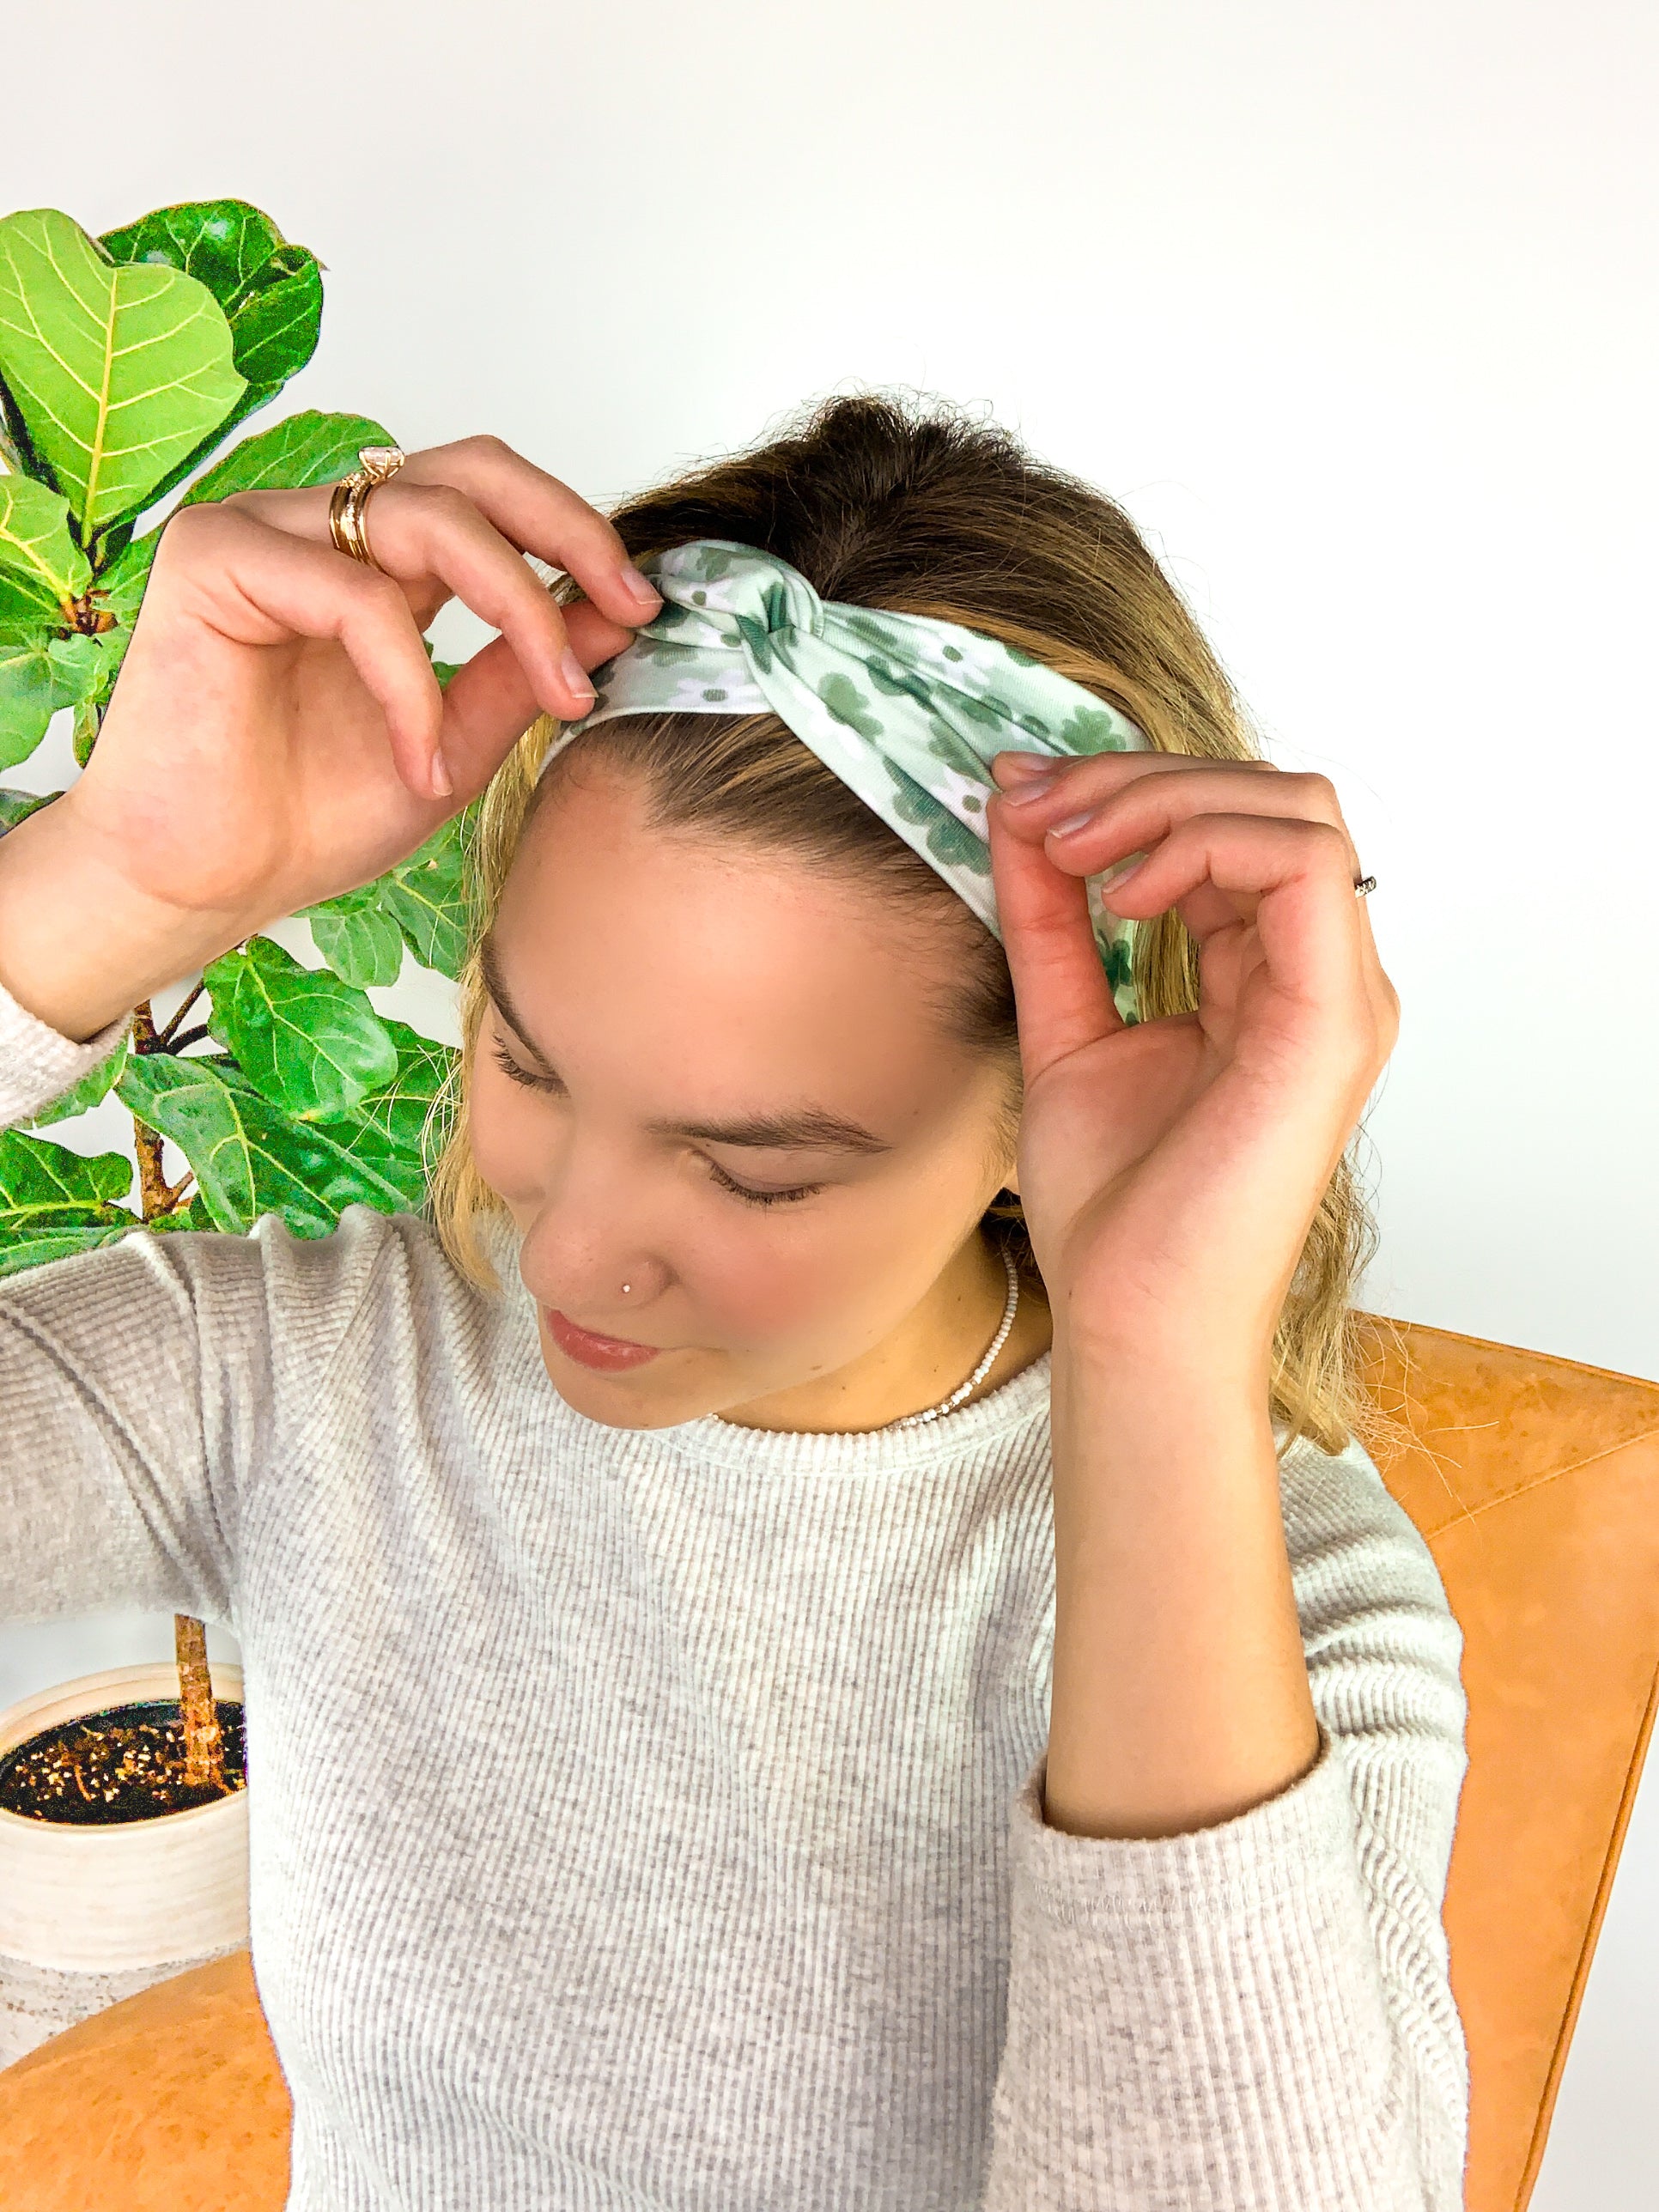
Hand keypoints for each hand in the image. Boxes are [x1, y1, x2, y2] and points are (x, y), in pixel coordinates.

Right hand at [59, 434, 659, 929]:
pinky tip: (420, 764)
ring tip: (557, 699)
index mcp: (376, 563)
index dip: (575, 535)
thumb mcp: (455, 744)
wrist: (202, 886)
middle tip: (627, 605)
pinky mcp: (212, 559)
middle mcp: (319, 530)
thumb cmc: (305, 820)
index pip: (491, 496)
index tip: (644, 607)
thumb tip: (614, 615)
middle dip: (568, 532)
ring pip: (428, 518)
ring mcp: (262, 531)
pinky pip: (357, 596)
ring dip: (517, 609)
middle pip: (470, 469)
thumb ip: (521, 675)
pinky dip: (411, 683)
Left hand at [986, 749, 1398, 1369]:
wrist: (1133, 1316)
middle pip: (1265, 796)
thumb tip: (1013, 807)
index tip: (1019, 803)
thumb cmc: (1115, 1206)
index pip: (1227, 828)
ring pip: (1292, 808)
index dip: (1125, 792)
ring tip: (1071, 846)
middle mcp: (1318, 975)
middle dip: (1139, 778)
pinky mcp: (1334, 1015)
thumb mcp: (1062, 1022)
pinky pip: (1301, 862)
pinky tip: (1122, 893)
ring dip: (1166, 799)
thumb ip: (1049, 916)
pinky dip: (1202, 845)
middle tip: (1036, 808)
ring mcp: (1338, 994)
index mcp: (1266, 978)